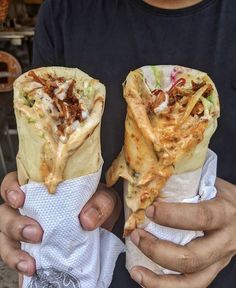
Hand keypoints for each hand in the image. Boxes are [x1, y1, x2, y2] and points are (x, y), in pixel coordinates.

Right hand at [0, 172, 120, 279]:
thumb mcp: (105, 199)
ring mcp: (28, 229)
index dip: (11, 187)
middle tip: (36, 232)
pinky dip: (19, 262)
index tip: (19, 198)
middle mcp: (31, 207)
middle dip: (14, 223)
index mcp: (44, 187)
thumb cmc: (98, 207)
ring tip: (30, 260)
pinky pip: (15, 256)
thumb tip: (86, 220)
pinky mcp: (30, 250)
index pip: (17, 181)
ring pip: (4, 235)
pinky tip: (30, 268)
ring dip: (12, 248)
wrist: (104, 232)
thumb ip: (100, 203)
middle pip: (5, 211)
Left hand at [130, 178, 235, 287]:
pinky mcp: (212, 270)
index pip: (200, 217)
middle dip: (158, 249)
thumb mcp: (212, 183)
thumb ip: (187, 182)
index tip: (149, 210)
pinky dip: (166, 287)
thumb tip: (153, 176)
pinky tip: (147, 280)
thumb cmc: (224, 196)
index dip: (172, 216)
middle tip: (136, 236)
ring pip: (192, 282)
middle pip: (192, 257)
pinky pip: (191, 286)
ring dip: (159, 280)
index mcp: (224, 213)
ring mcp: (219, 260)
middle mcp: (224, 241)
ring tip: (136, 271)